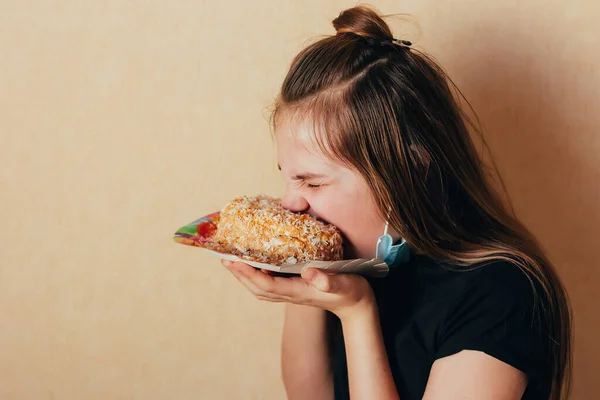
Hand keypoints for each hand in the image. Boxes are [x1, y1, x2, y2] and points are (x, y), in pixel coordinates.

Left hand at [221, 260, 375, 320]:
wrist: (357, 305)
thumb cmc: (351, 293)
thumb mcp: (342, 284)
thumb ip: (327, 280)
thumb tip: (308, 272)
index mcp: (298, 292)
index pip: (266, 285)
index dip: (248, 274)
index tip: (233, 261)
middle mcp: (291, 293)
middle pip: (257, 288)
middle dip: (240, 274)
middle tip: (224, 258)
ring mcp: (292, 292)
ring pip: (261, 287)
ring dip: (245, 275)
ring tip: (233, 260)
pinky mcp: (295, 288)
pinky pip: (270, 283)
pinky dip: (258, 274)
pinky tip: (256, 263)